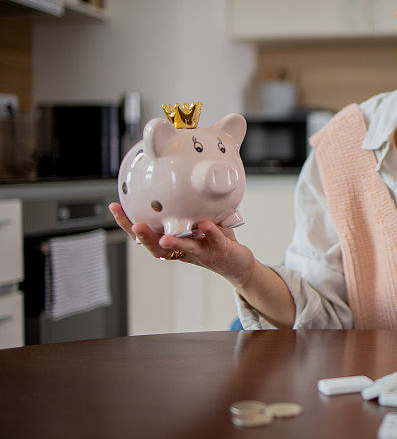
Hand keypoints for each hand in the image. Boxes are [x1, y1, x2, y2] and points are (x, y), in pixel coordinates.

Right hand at [108, 203, 255, 285]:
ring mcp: (201, 252)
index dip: (128, 224)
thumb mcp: (199, 218)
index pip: (146, 235)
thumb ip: (186, 204)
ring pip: (184, 250)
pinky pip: (214, 242)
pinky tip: (204, 225)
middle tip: (136, 227)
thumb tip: (177, 176)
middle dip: (146, 238)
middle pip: (158, 248)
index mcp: (174, 242)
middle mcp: (183, 250)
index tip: (115, 207)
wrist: (238, 262)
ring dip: (174, 244)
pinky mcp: (220, 251)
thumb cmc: (215, 240)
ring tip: (165, 238)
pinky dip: (209, 233)